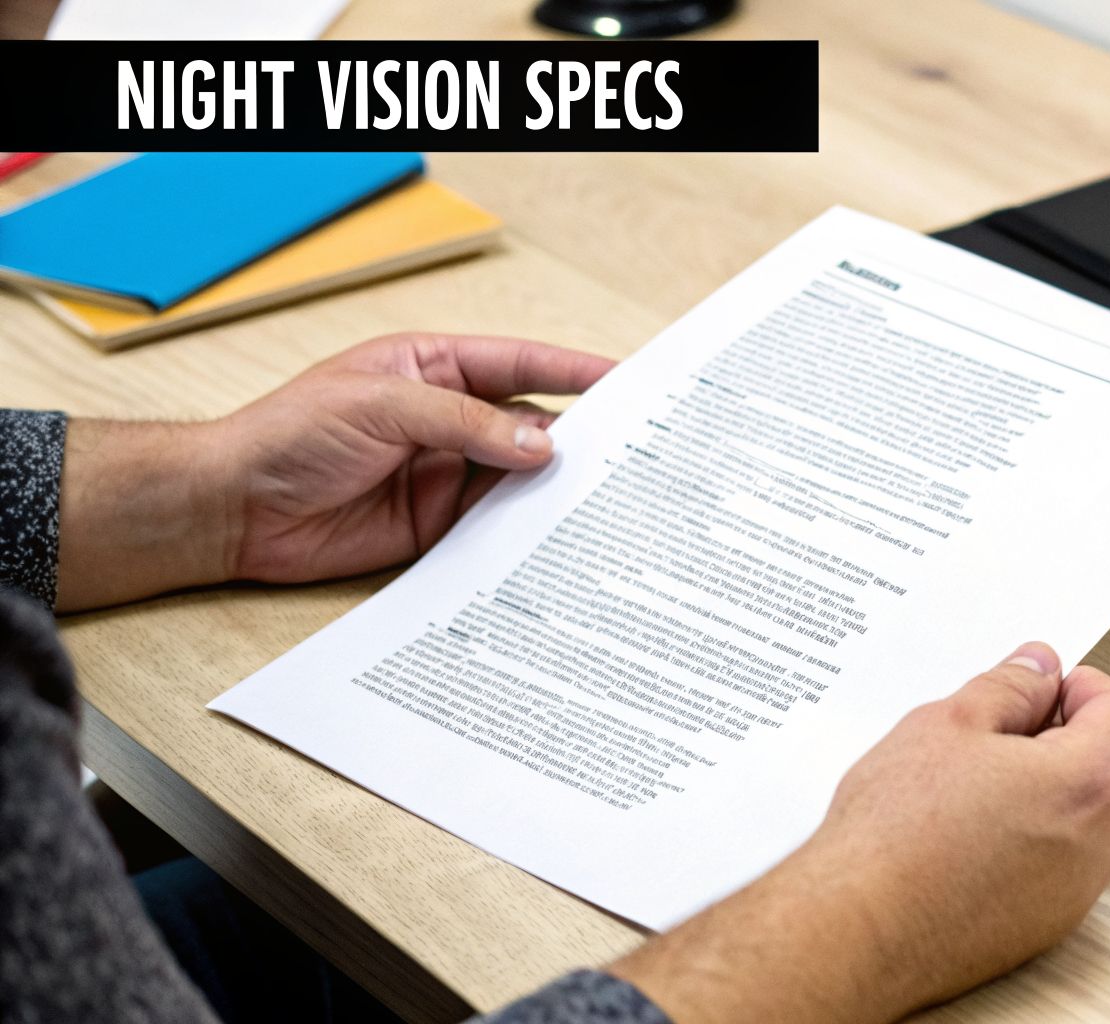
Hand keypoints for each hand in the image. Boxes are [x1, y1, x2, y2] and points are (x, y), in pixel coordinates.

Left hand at [55, 333, 613, 610]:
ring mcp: (444, 474)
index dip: (575, 371)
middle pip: (530, 425)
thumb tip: (543, 443)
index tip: (627, 379)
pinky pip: (493, 529)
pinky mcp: (435, 527)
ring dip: (554, 491)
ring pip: (518, 480)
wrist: (232, 508)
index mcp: (434, 369)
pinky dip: (523, 535)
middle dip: (578, 438)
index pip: (521, 365)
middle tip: (631, 453)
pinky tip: (554, 540)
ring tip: (604, 502)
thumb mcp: (383, 406)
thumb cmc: (290, 434)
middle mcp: (447, 421)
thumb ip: (467, 423)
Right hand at [611, 642, 1109, 1023]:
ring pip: (1074, 818)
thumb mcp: (950, 723)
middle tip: (984, 736)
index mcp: (1088, 783)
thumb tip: (1037, 670)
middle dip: (1052, 740)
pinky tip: (959, 839)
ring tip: (961, 791)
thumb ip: (1011, 687)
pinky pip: (1051, 866)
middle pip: (1100, 766)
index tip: (1039, 686)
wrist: (858, 927)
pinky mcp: (1043, 927)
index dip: (1078, 686)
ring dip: (1035, 793)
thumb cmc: (897, 835)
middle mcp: (1097, 845)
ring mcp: (1074, 894)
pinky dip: (1020, 843)